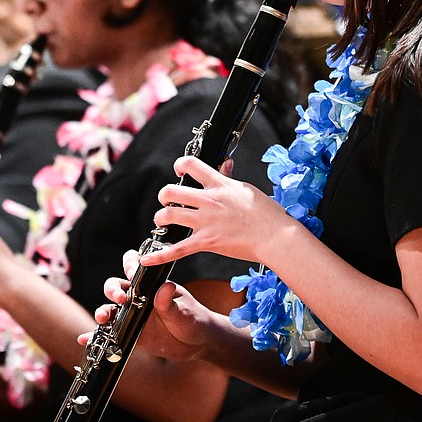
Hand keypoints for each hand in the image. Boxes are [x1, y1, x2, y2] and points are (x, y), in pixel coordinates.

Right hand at [84, 250, 214, 362]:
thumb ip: (171, 302)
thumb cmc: (194, 319)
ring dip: (102, 311)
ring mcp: (132, 315)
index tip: (131, 272)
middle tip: (121, 299)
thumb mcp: (184, 311)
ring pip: (109, 309)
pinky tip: (84, 339)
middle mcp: (138, 297)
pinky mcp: (129, 332)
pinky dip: (95, 336)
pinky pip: (109, 333)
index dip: (129, 264)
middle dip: (112, 290)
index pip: (135, 267)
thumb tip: (165, 287)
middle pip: (115, 287)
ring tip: (102, 318)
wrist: (197, 343)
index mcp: (151, 284)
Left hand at [139, 156, 293, 266]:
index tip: (179, 170)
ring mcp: (205, 222)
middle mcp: (209, 200)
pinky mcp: (206, 242)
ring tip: (164, 221)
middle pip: (171, 191)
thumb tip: (225, 163)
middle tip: (169, 201)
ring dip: (161, 218)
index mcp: (220, 185)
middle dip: (165, 196)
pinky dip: (158, 255)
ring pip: (168, 215)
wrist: (275, 236)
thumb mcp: (246, 188)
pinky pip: (176, 249)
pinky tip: (146, 258)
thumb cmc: (267, 213)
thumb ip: (229, 178)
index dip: (180, 164)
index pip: (191, 164)